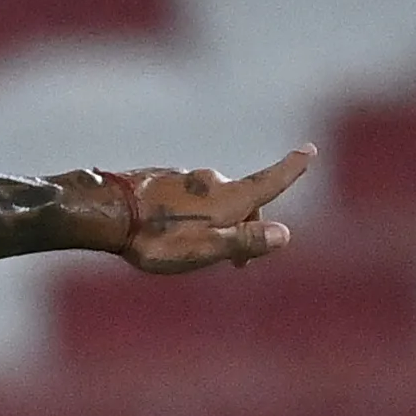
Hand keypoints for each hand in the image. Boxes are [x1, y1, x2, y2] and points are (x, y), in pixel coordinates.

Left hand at [105, 145, 310, 273]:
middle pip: (242, 203)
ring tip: (199, 254)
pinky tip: (172, 235)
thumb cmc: (157, 239)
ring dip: (217, 225)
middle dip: (247, 229)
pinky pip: (188, 200)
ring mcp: (184, 179)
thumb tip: (285, 234)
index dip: (291, 169)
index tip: (309, 150)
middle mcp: (210, 182)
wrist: (106, 213)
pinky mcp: (161, 181)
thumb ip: (245, 241)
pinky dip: (193, 217)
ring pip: (213, 202)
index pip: (268, 182)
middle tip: (239, 266)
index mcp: (227, 199)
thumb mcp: (207, 249)